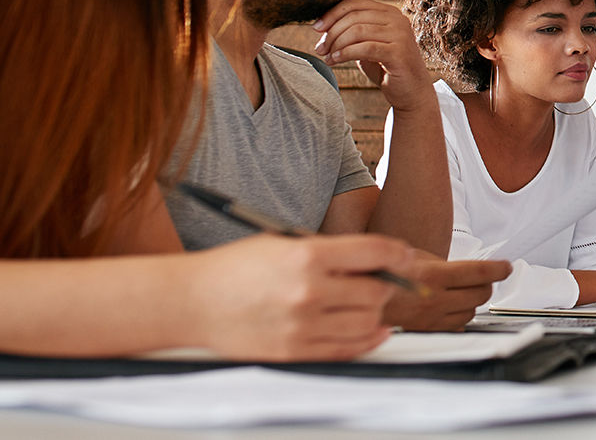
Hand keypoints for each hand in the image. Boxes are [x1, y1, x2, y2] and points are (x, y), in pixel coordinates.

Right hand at [187, 233, 409, 361]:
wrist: (190, 303)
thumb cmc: (235, 269)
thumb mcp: (284, 243)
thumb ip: (331, 252)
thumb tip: (378, 260)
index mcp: (306, 256)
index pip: (375, 252)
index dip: (398, 253)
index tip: (404, 255)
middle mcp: (308, 291)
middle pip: (377, 291)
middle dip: (385, 284)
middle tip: (381, 280)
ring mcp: (303, 325)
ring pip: (368, 322)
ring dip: (376, 312)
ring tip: (366, 302)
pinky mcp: (296, 351)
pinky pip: (348, 349)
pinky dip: (369, 340)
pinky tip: (374, 330)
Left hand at [312, 0, 433, 110]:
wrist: (411, 92)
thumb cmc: (386, 69)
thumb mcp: (367, 45)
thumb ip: (353, 32)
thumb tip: (323, 24)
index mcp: (390, 12)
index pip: (355, 3)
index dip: (332, 14)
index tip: (316, 28)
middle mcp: (398, 19)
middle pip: (354, 16)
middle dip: (332, 32)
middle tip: (320, 49)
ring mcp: (401, 35)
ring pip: (357, 31)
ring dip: (336, 44)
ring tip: (328, 57)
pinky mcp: (399, 52)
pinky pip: (364, 48)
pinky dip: (345, 53)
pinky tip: (335, 60)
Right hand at [381, 257, 511, 331]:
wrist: (356, 299)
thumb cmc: (381, 274)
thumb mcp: (413, 257)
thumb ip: (443, 263)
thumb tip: (468, 269)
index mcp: (432, 275)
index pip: (479, 272)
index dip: (498, 269)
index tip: (505, 267)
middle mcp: (434, 299)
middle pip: (481, 293)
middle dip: (487, 283)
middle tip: (484, 276)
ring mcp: (431, 318)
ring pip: (472, 311)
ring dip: (474, 300)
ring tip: (466, 290)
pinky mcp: (427, 330)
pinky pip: (456, 325)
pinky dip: (460, 315)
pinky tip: (453, 306)